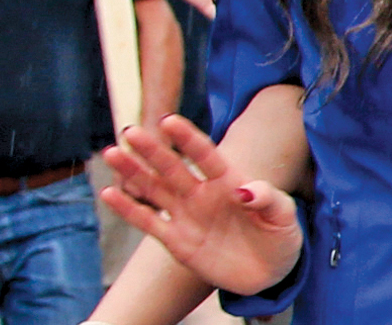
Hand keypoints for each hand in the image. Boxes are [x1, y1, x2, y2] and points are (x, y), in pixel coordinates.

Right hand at [98, 116, 302, 296]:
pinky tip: (108, 193)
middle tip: (130, 131)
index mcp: (230, 181)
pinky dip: (128, 209)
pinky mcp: (176, 240)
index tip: (169, 120)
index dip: (188, 138)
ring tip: (112, 154)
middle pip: (173, 168)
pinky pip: (148, 222)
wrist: (268, 271)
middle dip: (152, 151)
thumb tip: (244, 190)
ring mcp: (187, 215)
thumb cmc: (279, 236)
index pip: (206, 155)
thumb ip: (268, 199)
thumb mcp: (283, 216)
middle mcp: (203, 194)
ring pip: (154, 189)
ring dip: (133, 173)